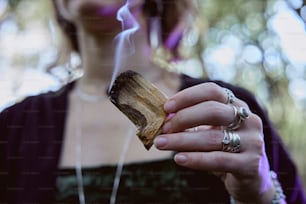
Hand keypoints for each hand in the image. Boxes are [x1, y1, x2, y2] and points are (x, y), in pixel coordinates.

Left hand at [154, 82, 276, 202]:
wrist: (250, 179)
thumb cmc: (224, 149)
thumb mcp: (211, 131)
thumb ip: (193, 122)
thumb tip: (165, 116)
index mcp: (237, 105)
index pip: (212, 91)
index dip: (188, 96)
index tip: (167, 107)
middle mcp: (248, 119)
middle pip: (213, 110)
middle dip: (183, 118)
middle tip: (164, 128)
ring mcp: (252, 141)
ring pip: (212, 137)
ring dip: (182, 140)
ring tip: (161, 144)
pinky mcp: (250, 164)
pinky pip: (218, 159)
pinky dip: (196, 159)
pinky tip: (179, 158)